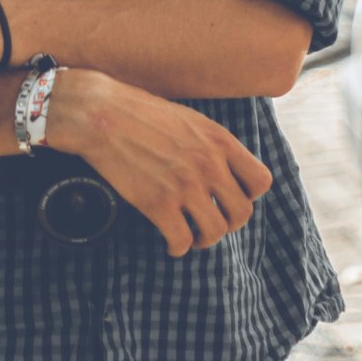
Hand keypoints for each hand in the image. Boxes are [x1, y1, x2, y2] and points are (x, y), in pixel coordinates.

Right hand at [46, 70, 271, 257]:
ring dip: (204, 239)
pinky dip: (178, 248)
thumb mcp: (188, 118)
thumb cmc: (140, 112)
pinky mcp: (159, 204)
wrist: (100, 113)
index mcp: (219, 140)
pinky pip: (182, 242)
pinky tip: (170, 242)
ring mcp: (185, 185)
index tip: (228, 196)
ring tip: (191, 234)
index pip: (261, 182)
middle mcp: (208, 164)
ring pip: (216, 232)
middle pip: (242, 213)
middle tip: (209, 219)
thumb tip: (224, 169)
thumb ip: (211, 144)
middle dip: (227, 222)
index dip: (248, 195)